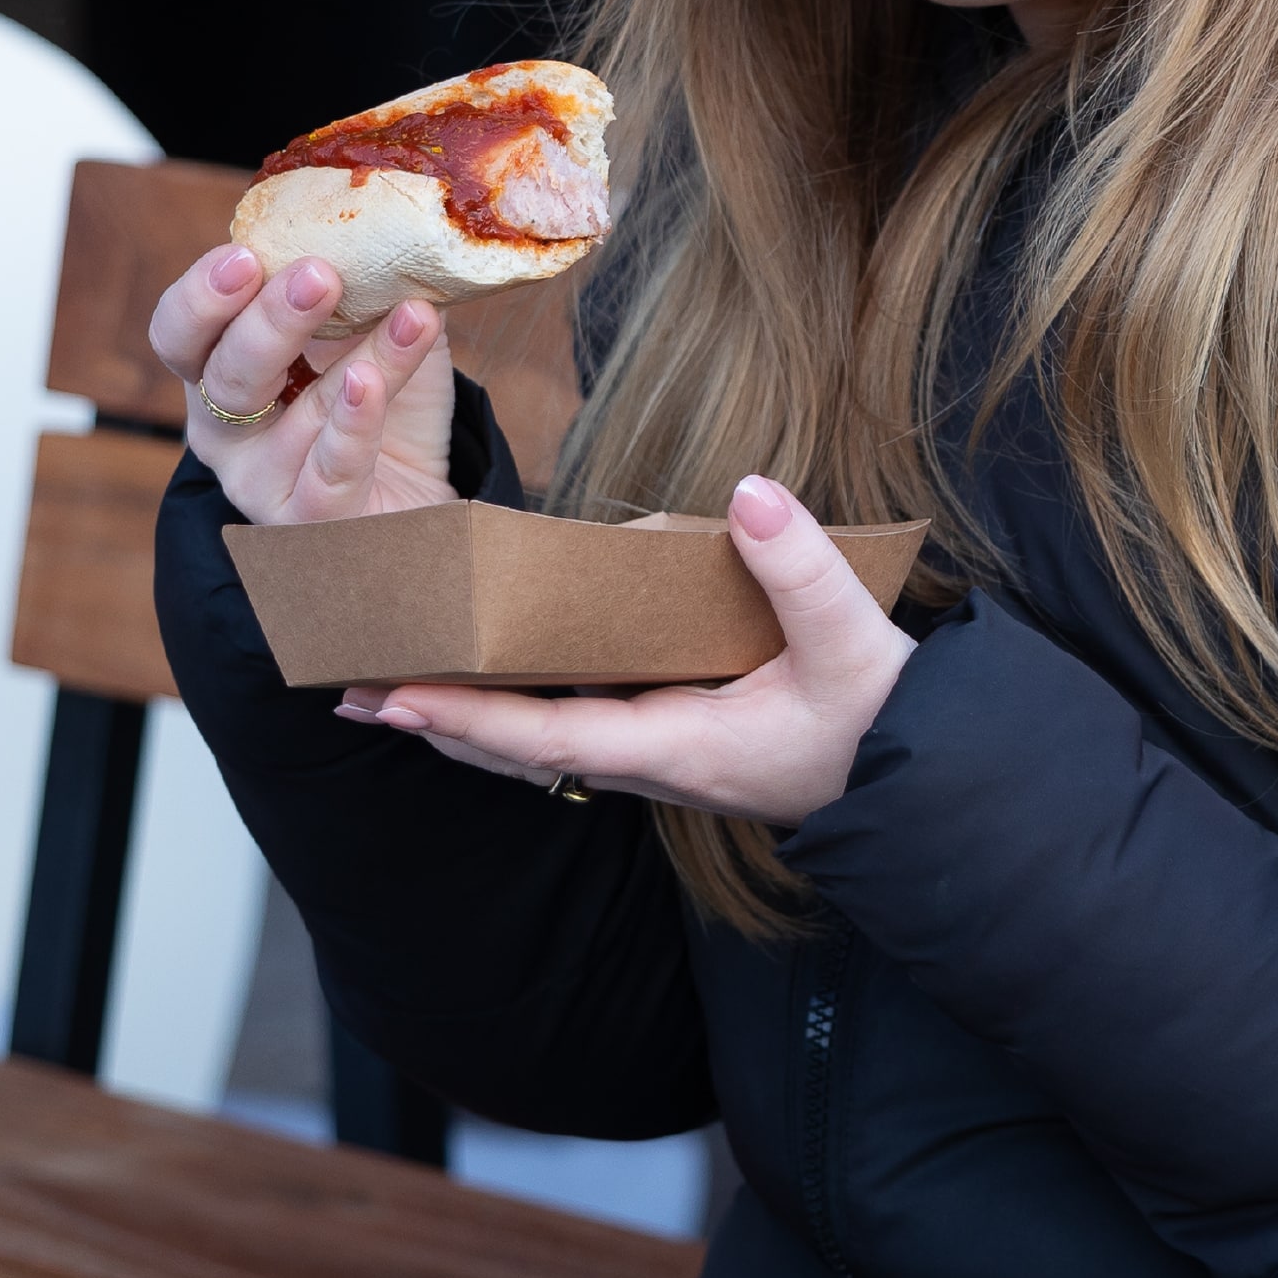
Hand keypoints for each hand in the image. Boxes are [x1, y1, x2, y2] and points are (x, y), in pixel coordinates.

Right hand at [148, 245, 457, 522]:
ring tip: (403, 312)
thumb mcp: (371, 333)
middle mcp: (225, 429)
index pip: (181, 333)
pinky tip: (372, 383)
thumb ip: (371, 285)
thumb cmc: (379, 407)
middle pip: (221, 377)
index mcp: (221, 370)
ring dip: (355, 358)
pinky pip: (328, 472)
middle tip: (317, 275)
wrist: (419, 501)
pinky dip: (355, 424)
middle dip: (267, 322)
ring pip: (296, 417)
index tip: (244, 254)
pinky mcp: (310, 521)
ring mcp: (263, 481)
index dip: (200, 296)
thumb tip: (399, 224)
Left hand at [336, 476, 912, 826]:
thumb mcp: (851, 642)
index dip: (469, 719)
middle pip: (518, 749)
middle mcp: (654, 760)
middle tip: (351, 692)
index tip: (398, 697)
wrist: (925, 782)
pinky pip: (574, 727)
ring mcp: (662, 754)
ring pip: (540, 742)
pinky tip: (493, 681)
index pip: (547, 737)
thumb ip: (802, 568)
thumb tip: (750, 494)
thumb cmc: (884, 722)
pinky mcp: (677, 739)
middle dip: (438, 720)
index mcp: (678, 744)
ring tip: (393, 687)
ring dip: (468, 717)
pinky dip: (516, 710)